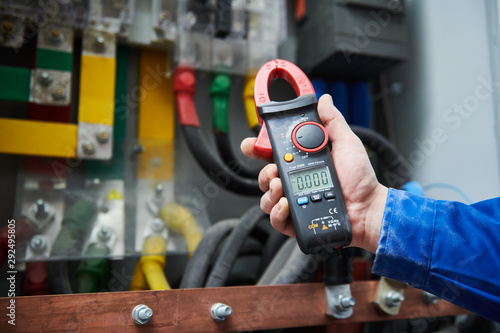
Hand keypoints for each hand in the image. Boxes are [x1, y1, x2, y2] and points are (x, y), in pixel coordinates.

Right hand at [241, 94, 387, 252]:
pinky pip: (275, 218)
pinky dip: (276, 211)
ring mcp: (294, 202)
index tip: (253, 145)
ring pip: (266, 197)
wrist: (368, 209)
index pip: (274, 154)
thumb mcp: (347, 144)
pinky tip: (286, 204)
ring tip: (282, 187)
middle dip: (263, 172)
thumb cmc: (361, 180)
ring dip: (269, 191)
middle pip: (265, 176)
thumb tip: (325, 100)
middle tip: (274, 170)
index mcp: (303, 162)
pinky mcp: (295, 220)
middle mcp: (296, 182)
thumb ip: (333, 122)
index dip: (259, 148)